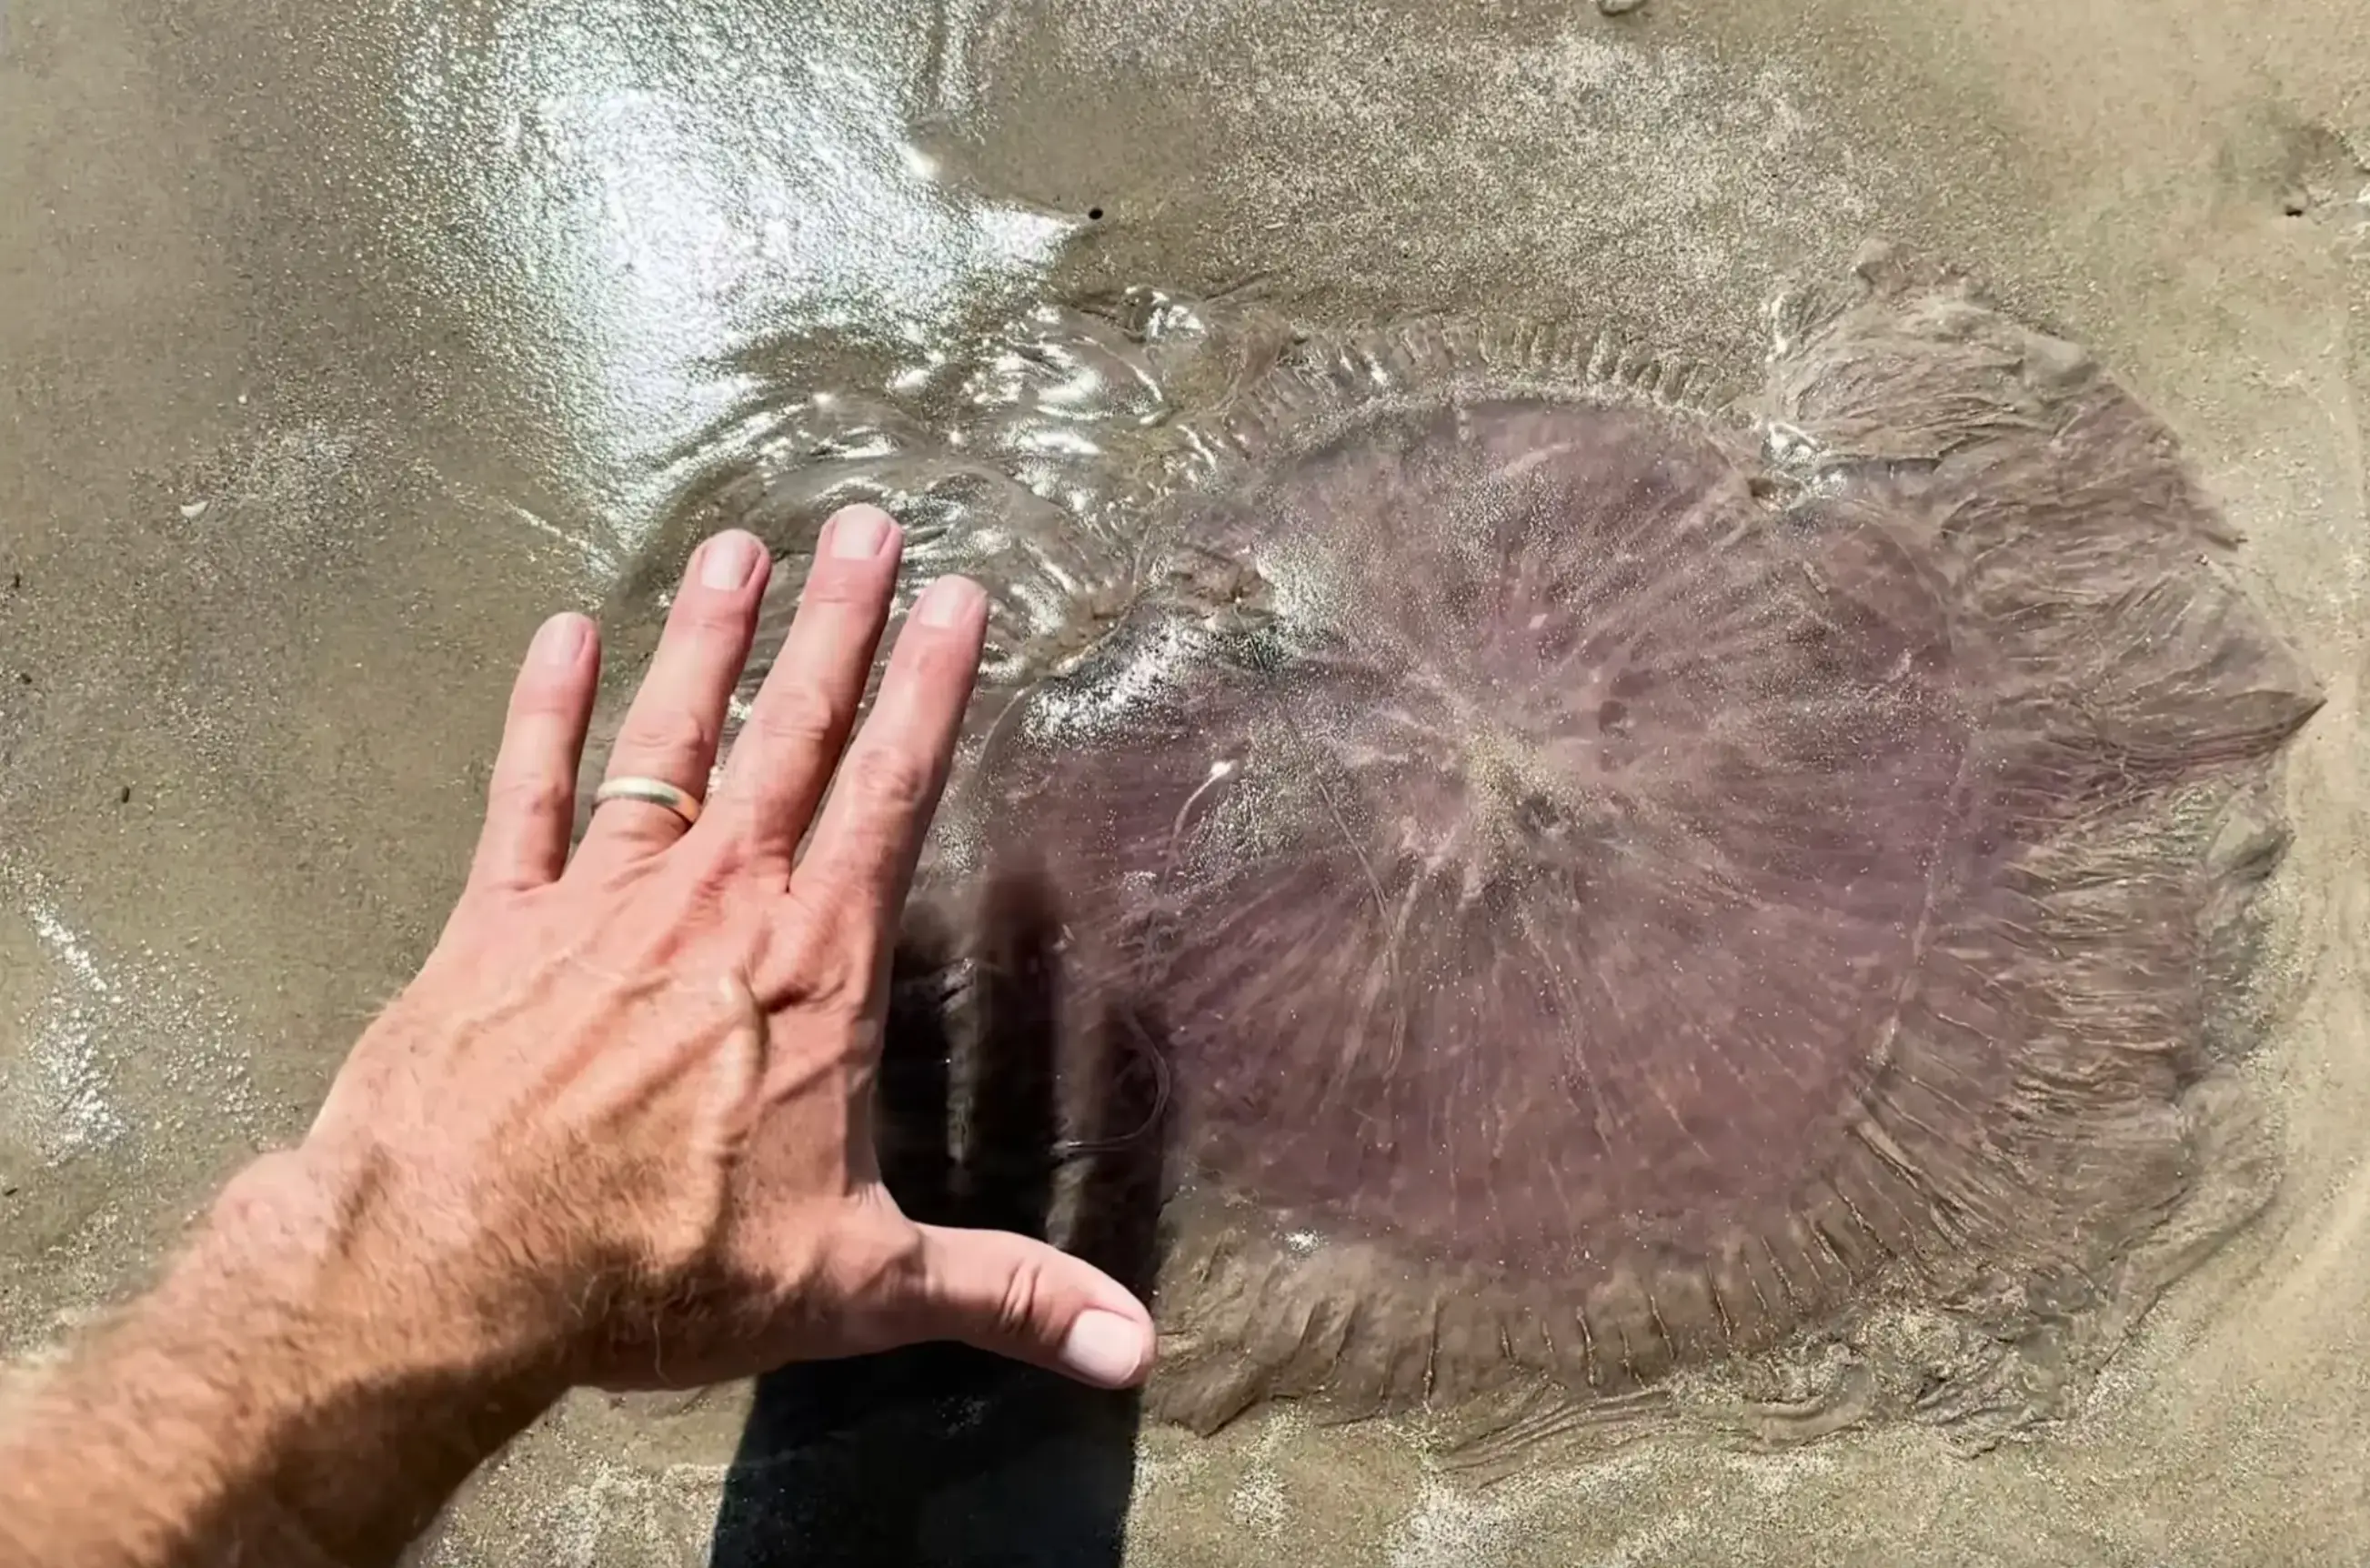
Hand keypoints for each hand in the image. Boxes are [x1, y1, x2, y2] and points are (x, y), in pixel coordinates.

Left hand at [280, 505, 1155, 1395]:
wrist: (450, 1265)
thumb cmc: (659, 1266)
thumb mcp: (854, 1288)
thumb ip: (1000, 1295)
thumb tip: (1138, 1351)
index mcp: (813, 966)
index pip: (891, 794)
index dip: (932, 688)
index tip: (959, 595)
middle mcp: (717, 901)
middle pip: (794, 735)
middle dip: (838, 624)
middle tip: (867, 521)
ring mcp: (600, 897)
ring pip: (671, 739)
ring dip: (709, 638)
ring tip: (741, 546)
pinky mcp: (495, 917)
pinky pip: (525, 792)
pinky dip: (543, 711)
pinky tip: (561, 633)